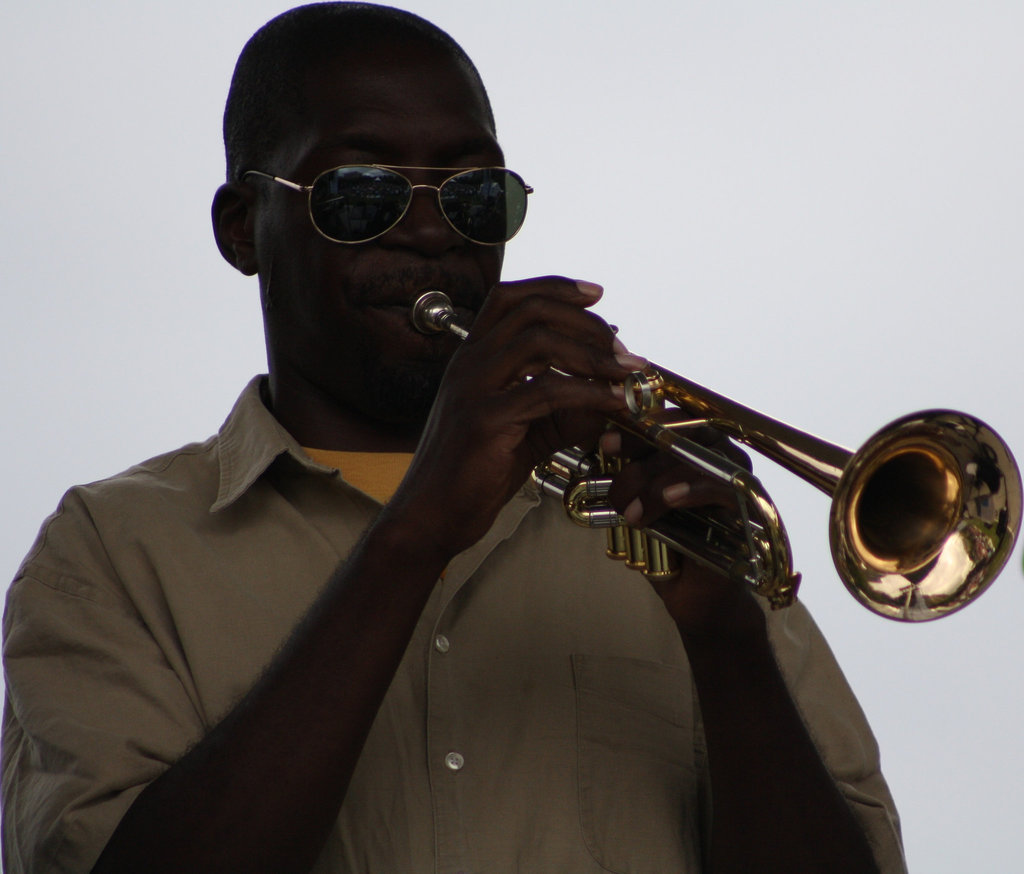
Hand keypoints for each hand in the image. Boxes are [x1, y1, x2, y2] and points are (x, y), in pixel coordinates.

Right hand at [385, 276, 638, 558]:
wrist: (432, 518)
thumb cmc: (474, 476)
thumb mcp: (527, 432)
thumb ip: (563, 410)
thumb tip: (611, 397)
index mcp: (472, 359)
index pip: (510, 298)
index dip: (555, 287)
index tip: (595, 294)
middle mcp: (468, 363)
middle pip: (530, 310)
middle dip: (584, 320)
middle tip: (621, 347)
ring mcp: (473, 388)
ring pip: (539, 340)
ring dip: (592, 351)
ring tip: (627, 370)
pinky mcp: (485, 419)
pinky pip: (547, 390)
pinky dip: (590, 392)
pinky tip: (615, 403)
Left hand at [601, 423, 768, 639]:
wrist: (699, 598)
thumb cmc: (671, 548)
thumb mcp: (642, 506)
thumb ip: (630, 477)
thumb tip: (597, 453)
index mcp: (698, 450)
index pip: (670, 421)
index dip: (637, 425)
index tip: (604, 441)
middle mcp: (722, 457)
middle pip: (686, 431)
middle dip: (643, 448)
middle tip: (614, 474)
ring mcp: (739, 480)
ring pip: (698, 457)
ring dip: (657, 480)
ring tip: (631, 510)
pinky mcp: (749, 508)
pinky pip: (721, 486)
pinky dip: (689, 489)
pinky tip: (667, 500)